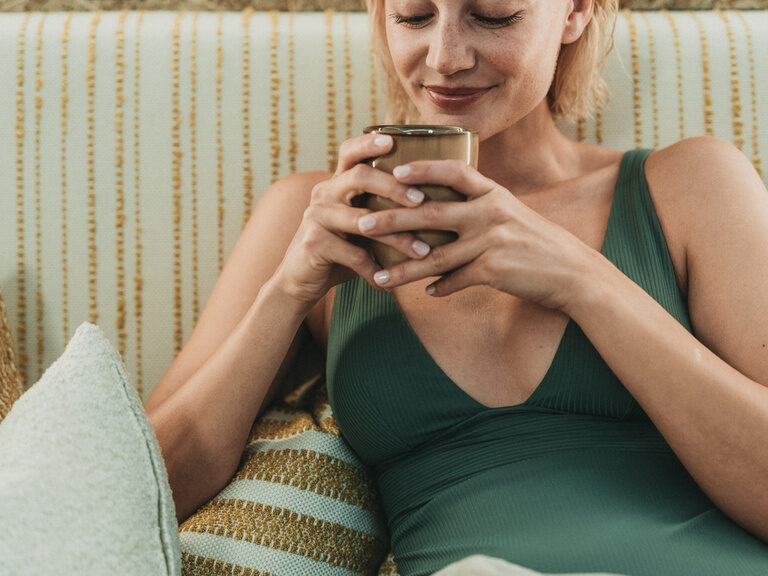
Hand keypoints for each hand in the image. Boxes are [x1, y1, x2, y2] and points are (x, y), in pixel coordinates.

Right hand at [274, 133, 432, 306]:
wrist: (300, 279)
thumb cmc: (341, 249)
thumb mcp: (360, 224)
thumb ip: (381, 210)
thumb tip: (433, 204)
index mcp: (336, 183)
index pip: (350, 152)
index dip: (369, 143)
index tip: (393, 140)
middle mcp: (324, 193)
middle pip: (360, 177)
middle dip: (395, 187)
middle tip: (422, 200)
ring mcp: (317, 217)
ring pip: (363, 221)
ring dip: (397, 238)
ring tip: (422, 251)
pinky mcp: (313, 243)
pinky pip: (354, 255)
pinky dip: (375, 271)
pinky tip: (390, 284)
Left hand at [355, 159, 598, 310]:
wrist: (573, 272)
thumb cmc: (536, 242)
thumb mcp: (510, 214)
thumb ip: (478, 206)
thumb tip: (440, 208)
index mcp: (493, 193)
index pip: (454, 171)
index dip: (423, 168)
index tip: (394, 172)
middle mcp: (490, 212)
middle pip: (430, 213)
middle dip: (392, 220)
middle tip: (363, 224)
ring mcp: (492, 241)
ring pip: (435, 255)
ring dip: (404, 269)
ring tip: (380, 278)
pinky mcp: (494, 270)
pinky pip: (456, 280)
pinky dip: (440, 287)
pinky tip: (426, 293)